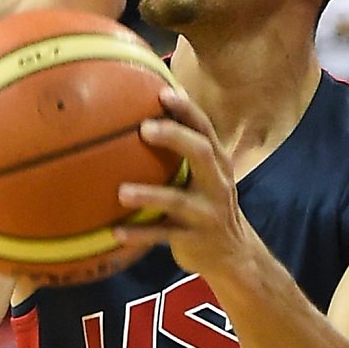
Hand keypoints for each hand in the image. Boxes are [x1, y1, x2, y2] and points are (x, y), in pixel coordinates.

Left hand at [115, 87, 247, 275]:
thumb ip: (183, 152)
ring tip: (121, 192)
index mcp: (217, 164)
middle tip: (144, 128)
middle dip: (174, 138)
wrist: (232, 254)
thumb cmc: (206, 206)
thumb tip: (144, 118)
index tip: (163, 92)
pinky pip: (163, 236)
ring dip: (149, 195)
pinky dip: (140, 234)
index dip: (186, 109)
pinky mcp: (194, 239)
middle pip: (201, 153)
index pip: (204, 129)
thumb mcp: (205, 177)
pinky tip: (116, 232)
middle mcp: (217, 184)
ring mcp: (207, 213)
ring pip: (178, 201)